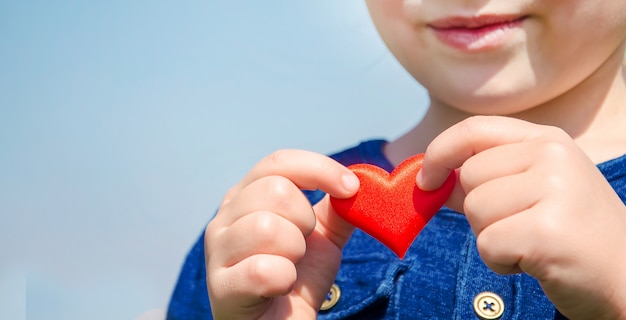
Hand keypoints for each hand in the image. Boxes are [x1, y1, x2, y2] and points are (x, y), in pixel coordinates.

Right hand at [204, 150, 359, 319]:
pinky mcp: (221, 287)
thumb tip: (361, 182)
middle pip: (276, 191)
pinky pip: (263, 269)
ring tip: (289, 267)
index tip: (351, 188)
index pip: (278, 162)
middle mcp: (224, 217)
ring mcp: (217, 252)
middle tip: (302, 247)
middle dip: (305, 222)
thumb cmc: (296, 280)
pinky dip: (283, 280)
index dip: (319, 169)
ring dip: (294, 253)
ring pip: (268, 227)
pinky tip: (279, 288)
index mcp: (246, 196)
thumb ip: (338, 208)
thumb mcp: (322, 237)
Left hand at [418, 116, 625, 318]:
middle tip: (522, 226)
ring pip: (475, 212)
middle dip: (481, 212)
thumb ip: (487, 178)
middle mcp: (553, 156)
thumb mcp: (535, 190)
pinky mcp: (546, 231)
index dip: (440, 152)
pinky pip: (487, 245)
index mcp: (548, 140)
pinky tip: (535, 261)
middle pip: (469, 178)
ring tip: (532, 242)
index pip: (473, 129)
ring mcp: (554, 190)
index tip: (426, 179)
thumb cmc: (573, 235)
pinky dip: (501, 262)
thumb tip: (432, 179)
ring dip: (493, 238)